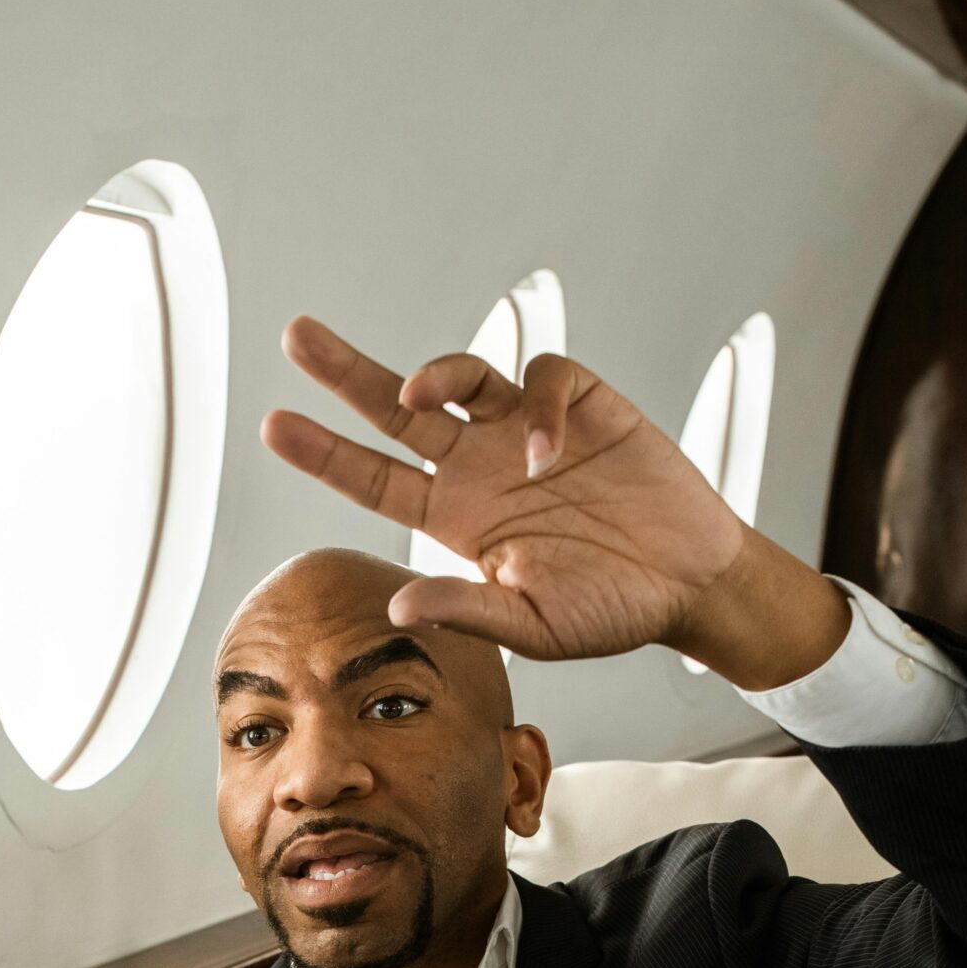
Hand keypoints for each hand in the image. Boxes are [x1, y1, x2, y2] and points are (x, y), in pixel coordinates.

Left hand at [262, 317, 848, 686]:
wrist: (690, 584)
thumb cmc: (611, 610)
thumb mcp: (534, 627)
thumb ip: (469, 612)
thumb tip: (398, 608)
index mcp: (457, 519)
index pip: (375, 479)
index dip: (326, 454)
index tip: (276, 428)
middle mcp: (480, 467)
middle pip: (396, 410)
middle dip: (345, 374)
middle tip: (295, 339)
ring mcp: (526, 432)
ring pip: (460, 377)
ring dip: (434, 374)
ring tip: (419, 393)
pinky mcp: (581, 406)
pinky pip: (541, 380)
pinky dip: (536, 405)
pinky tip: (550, 452)